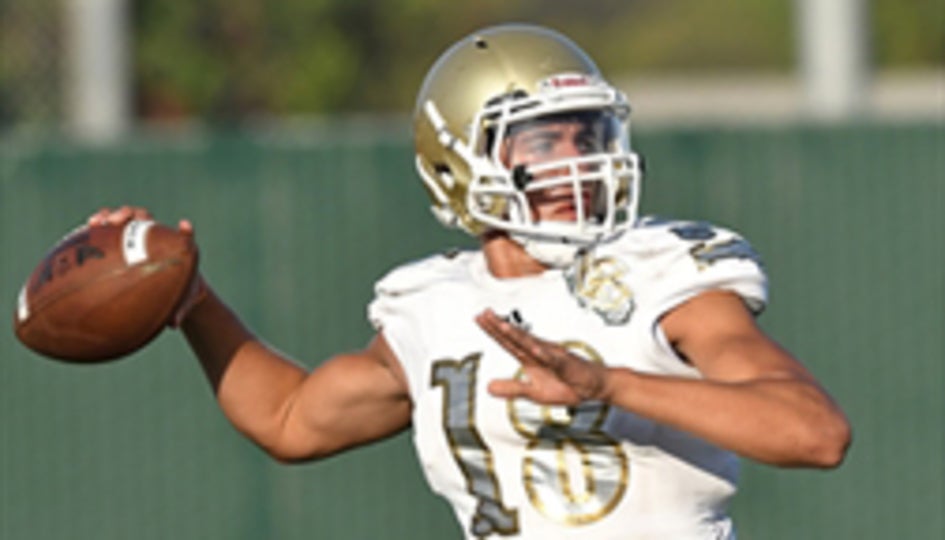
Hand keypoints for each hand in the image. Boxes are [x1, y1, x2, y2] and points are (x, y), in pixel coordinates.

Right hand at [87, 205, 204, 327]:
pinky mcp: (122, 241)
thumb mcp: (182, 301)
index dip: (184, 232)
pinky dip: (97, 232)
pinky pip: (108, 233)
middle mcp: (154, 237)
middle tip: (118, 222)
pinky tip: (81, 237)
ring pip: (122, 220)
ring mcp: (137, 236)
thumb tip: (173, 325)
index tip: (184, 226)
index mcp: (174, 249)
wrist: (172, 288)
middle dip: (130, 216)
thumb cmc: (180, 293)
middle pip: (143, 218)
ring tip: (95, 223)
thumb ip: (179, 311)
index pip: (182, 236)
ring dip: (109, 217)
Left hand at [475, 309, 609, 405]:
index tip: (479, 318)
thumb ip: (512, 388)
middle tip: (483, 313)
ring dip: (517, 335)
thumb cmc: (565, 386)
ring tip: (502, 326)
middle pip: (515, 338)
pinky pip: (553, 359)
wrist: (593, 387)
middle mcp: (539, 352)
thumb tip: (487, 388)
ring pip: (532, 344)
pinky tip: (534, 349)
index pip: (508, 343)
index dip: (493, 331)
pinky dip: (544, 354)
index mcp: (530, 358)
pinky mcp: (565, 365)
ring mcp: (552, 357)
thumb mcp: (533, 393)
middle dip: (499, 326)